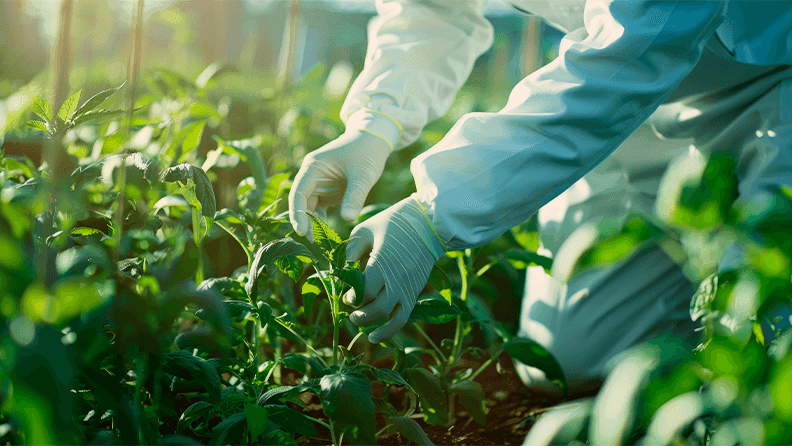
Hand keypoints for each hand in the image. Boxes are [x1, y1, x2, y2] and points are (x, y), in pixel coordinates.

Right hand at [289, 130, 390, 238]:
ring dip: (314, 223)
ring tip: (321, 241)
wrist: (374, 140)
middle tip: (313, 241)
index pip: (298, 193)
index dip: (298, 213)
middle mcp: (312, 176)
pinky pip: (320, 209)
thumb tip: (347, 219)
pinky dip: (323, 221)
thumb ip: (355, 196)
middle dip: (305, 222)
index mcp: (313, 167)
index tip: (301, 231)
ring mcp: (320, 184)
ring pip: (310, 208)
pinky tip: (328, 234)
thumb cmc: (366, 151)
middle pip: (301, 202)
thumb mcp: (362, 174)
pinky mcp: (329, 191)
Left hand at [344, 195, 445, 343]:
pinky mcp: (413, 293)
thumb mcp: (365, 230)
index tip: (346, 292)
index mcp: (382, 264)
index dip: (351, 297)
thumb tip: (340, 273)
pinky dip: (388, 332)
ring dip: (369, 323)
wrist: (426, 224)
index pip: (364, 292)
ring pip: (388, 317)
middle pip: (375, 308)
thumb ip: (350, 252)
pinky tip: (374, 338)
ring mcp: (407, 289)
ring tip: (357, 319)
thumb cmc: (391, 224)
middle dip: (357, 312)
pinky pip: (402, 320)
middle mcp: (396, 280)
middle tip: (349, 303)